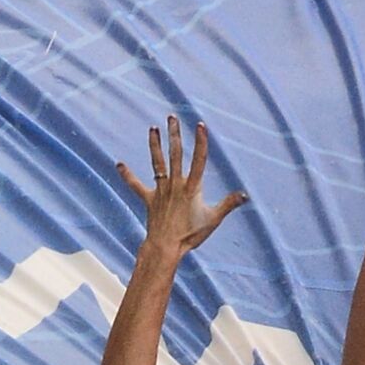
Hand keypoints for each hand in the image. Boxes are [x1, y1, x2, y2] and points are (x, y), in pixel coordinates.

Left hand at [117, 116, 247, 254]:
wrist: (166, 246)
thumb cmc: (191, 234)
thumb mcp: (213, 218)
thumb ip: (229, 204)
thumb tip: (245, 195)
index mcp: (192, 187)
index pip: (199, 159)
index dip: (200, 142)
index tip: (200, 125)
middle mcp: (175, 184)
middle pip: (175, 154)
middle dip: (174, 135)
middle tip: (172, 118)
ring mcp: (161, 190)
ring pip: (157, 163)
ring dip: (155, 145)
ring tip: (153, 128)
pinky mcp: (150, 199)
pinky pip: (137, 186)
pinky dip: (128, 175)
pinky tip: (118, 164)